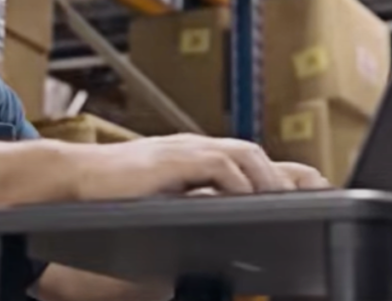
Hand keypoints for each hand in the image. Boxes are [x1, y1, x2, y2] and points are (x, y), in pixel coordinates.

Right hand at [62, 134, 327, 200]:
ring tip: (291, 201)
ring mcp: (183, 152)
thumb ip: (189, 212)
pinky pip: (217, 165)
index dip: (288, 177)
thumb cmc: (109, 197)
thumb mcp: (159, 204)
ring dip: (271, 179)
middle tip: (322, 196)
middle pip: (257, 156)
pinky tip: (249, 198)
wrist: (69, 181)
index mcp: (196, 161)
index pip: (251, 163)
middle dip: (292, 176)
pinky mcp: (171, 160)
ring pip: (244, 156)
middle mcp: (195, 150)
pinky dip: (238, 181)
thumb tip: (214, 240)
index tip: (319, 192)